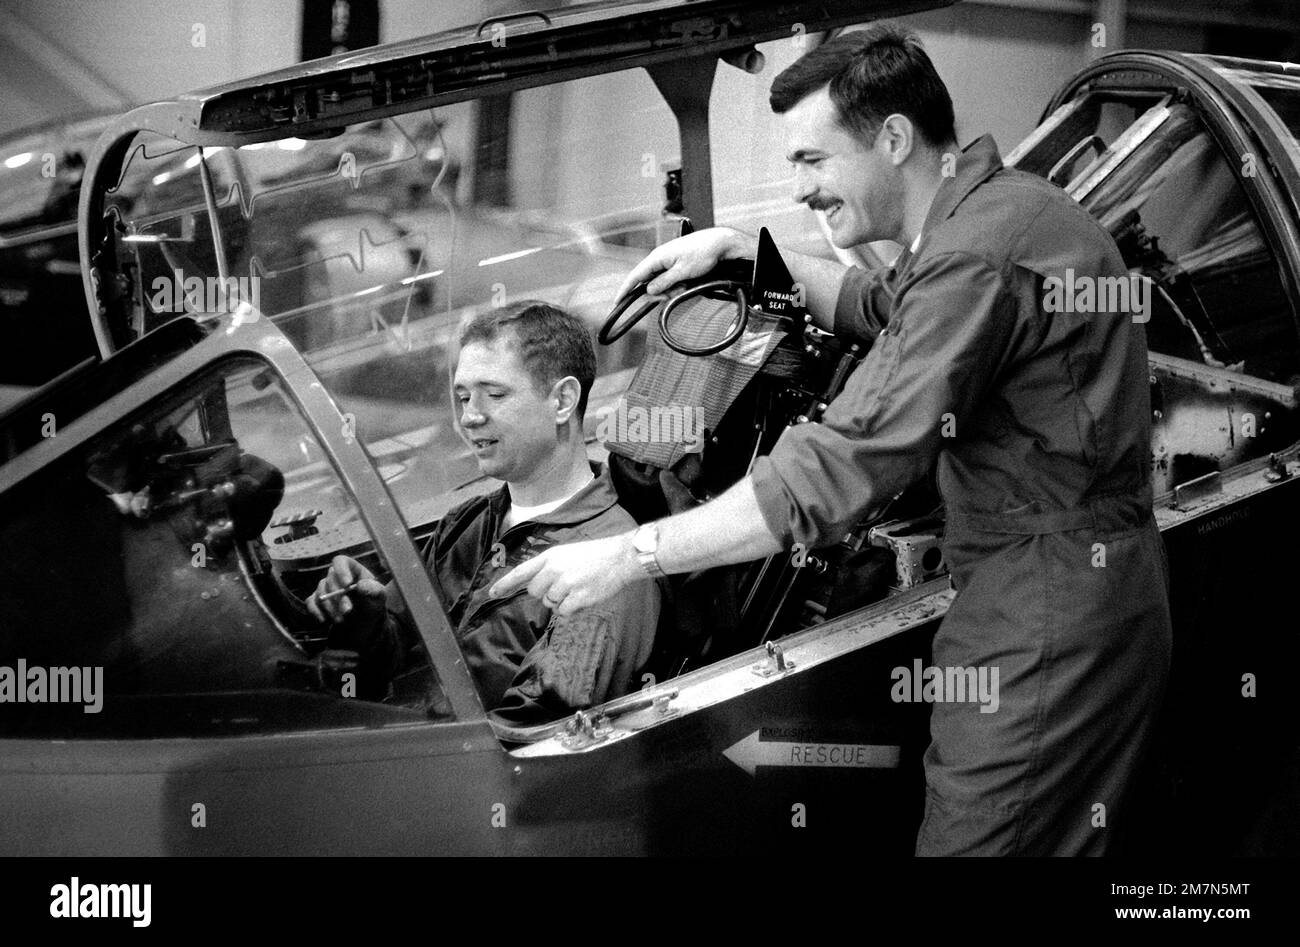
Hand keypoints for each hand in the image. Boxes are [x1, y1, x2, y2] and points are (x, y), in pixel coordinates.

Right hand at [306, 555, 386, 628]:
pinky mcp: (317, 602)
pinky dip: (317, 612)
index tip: (347, 584)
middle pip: (330, 580)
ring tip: (342, 621)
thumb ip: (373, 591)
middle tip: (347, 611)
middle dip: (338, 597)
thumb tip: (361, 585)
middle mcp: (336, 577)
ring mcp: (325, 589)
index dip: (341, 571)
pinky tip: (326, 621)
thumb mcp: (378, 599)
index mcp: (352, 570)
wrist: (363, 626)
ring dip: (330, 608)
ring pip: (320, 593)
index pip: (340, 562)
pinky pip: (311, 603)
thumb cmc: (372, 607)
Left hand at [489, 533, 644, 615]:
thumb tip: (534, 585)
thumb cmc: (595, 556)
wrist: (620, 557)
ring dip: (561, 601)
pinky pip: (563, 611)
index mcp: (550, 556)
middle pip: (534, 592)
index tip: (491, 593)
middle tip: (564, 585)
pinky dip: (571, 609)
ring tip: (578, 588)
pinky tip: (583, 597)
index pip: (521, 572)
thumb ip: (549, 568)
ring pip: (549, 603)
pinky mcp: (578, 597)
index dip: (504, 584)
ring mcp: (566, 583)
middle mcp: (554, 569)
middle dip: (545, 593)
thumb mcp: (567, 553)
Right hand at [616, 227, 755, 299]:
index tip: (617, 302)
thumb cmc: (702, 253)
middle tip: (672, 295)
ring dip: (670, 290)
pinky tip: (686, 283)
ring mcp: (667, 261)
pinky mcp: (675, 263)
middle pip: (648, 283)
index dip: (625, 290)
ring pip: (660, 283)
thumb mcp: (683, 272)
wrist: (719, 243)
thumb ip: (664, 283)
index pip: (635, 276)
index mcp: (657, 258)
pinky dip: (676, 285)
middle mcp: (659, 258)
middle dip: (659, 293)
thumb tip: (649, 291)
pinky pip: (669, 279)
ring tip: (685, 286)